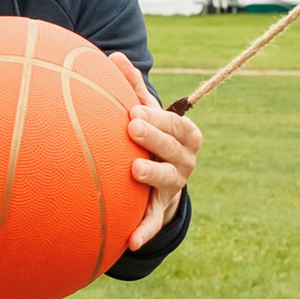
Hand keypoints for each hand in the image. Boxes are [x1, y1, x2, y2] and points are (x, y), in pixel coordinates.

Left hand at [110, 51, 200, 249]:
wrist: (158, 178)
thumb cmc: (149, 137)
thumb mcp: (146, 113)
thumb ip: (133, 88)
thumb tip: (113, 56)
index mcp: (185, 136)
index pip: (176, 124)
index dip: (158, 118)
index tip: (135, 109)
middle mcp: (184, 161)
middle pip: (174, 149)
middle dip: (155, 137)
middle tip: (132, 126)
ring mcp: (174, 187)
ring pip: (167, 181)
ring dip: (152, 175)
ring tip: (133, 170)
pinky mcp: (161, 209)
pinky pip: (154, 221)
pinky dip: (144, 231)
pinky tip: (129, 241)